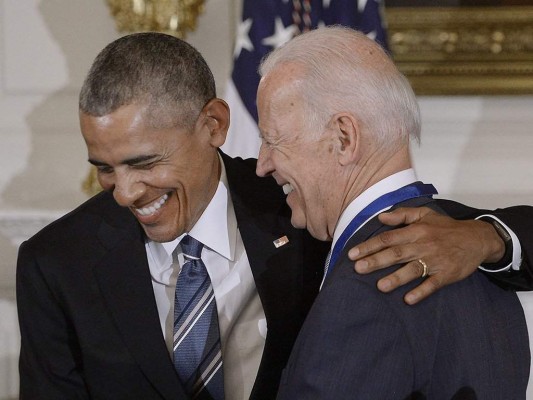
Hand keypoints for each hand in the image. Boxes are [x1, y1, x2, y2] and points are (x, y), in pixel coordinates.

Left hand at [348, 207, 504, 304]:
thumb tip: (381, 217)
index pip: (388, 238)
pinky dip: (421, 292)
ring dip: (396, 278)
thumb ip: (402, 215)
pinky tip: (409, 299)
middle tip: (358, 269)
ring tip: (380, 286)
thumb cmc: (446, 227)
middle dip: (376, 261)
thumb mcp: (424, 214)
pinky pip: (433, 284)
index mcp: (415, 231)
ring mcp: (435, 260)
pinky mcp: (447, 274)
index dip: (369, 246)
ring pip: (413, 270)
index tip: (352, 254)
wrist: (477, 238)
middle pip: (396, 254)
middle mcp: (423, 245)